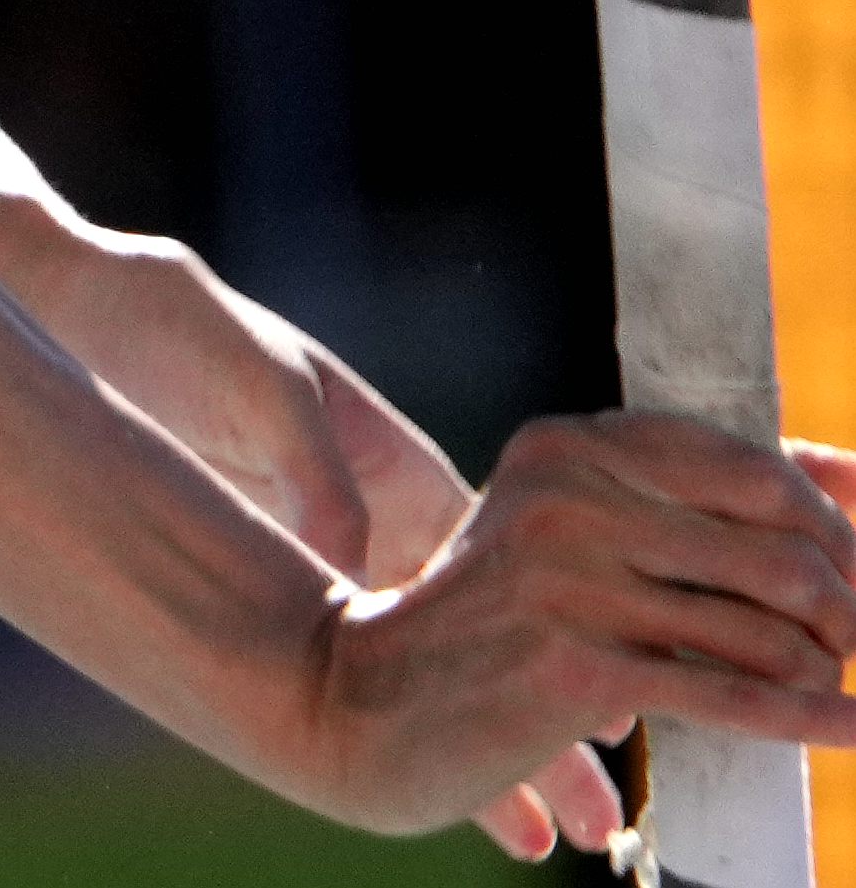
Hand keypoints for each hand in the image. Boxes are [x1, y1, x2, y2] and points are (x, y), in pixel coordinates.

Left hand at [29, 231, 609, 857]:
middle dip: (542, 724)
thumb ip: (317, 485)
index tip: (615, 721)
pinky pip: (335, 656)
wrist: (90, 309)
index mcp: (396, 466)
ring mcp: (320, 549)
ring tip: (528, 838)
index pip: (509, 572)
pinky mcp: (260, 568)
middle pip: (480, 637)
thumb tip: (356, 574)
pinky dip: (376, 716)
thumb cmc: (183, 331)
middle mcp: (373, 517)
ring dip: (467, 743)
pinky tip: (404, 779)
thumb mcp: (263, 395)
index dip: (566, 645)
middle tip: (598, 820)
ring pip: (414, 665)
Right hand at [309, 416, 855, 849]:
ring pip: (768, 628)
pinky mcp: (579, 666)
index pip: (750, 467)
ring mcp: (570, 578)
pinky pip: (737, 697)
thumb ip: (692, 503)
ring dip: (825, 670)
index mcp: (567, 446)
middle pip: (776, 544)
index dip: (832, 523)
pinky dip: (816, 721)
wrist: (361, 697)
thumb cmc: (491, 622)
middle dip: (848, 600)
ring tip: (830, 687)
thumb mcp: (569, 534)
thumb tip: (853, 479)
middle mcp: (568, 494)